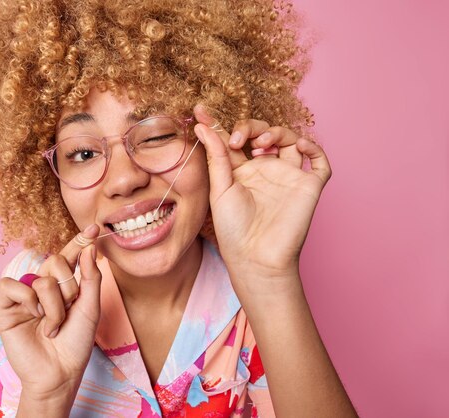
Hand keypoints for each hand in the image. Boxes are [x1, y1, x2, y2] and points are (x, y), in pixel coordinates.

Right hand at [0, 224, 101, 398]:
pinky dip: (27, 301)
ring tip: (52, 326)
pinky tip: (34, 317)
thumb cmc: (75, 343)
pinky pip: (11, 285)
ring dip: (53, 305)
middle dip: (69, 288)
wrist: (59, 372)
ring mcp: (24, 295)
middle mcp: (42, 286)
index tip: (94, 227)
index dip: (79, 241)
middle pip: (56, 262)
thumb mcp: (90, 308)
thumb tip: (89, 247)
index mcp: (63, 285)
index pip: (69, 256)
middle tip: (68, 311)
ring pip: (40, 278)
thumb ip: (90, 277)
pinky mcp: (5, 306)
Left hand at [193, 105, 331, 285]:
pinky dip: (313, 147)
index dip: (219, 124)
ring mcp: (287, 176)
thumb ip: (216, 155)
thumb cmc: (233, 230)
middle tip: (238, 138)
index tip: (200, 110)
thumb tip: (202, 126)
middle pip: (262, 133)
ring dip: (276, 131)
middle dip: (250, 126)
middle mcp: (265, 170)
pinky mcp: (308, 186)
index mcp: (241, 171)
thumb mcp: (219, 188)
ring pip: (290, 140)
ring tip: (262, 143)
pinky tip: (297, 146)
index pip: (232, 139)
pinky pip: (320, 161)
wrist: (256, 257)